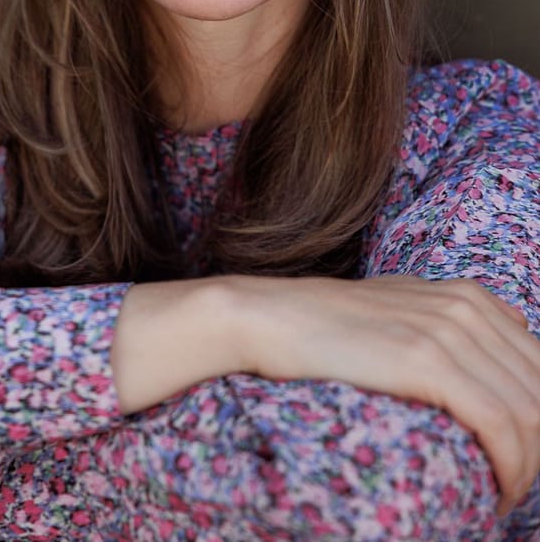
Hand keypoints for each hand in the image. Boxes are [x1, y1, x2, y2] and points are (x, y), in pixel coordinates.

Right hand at [231, 273, 539, 516]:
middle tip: (511, 481)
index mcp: (468, 296)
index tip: (520, 455)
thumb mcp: (401, 304)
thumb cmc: (330, 324)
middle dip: (537, 446)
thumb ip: (447, 316)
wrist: (276, 318)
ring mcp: (449, 332)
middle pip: (539, 390)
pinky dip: (512, 468)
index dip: (538, 419)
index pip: (538, 365)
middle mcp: (467, 308)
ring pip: (530, 413)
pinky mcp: (429, 362)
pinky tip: (497, 492)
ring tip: (504, 494)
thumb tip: (494, 340)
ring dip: (527, 466)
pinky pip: (500, 425)